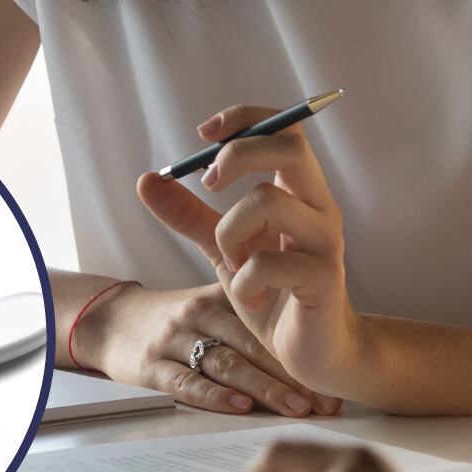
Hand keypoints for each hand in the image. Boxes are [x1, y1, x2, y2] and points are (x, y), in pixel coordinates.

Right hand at [76, 280, 339, 417]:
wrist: (109, 319)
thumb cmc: (175, 317)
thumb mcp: (213, 300)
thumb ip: (256, 313)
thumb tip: (313, 342)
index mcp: (223, 297)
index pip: (269, 323)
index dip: (302, 351)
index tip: (333, 378)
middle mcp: (201, 314)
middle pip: (254, 345)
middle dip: (293, 374)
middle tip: (326, 400)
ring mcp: (175, 340)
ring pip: (226, 364)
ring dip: (264, 388)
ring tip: (297, 406)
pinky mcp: (151, 366)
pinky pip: (185, 382)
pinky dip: (214, 395)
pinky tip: (240, 407)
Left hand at [137, 104, 362, 393]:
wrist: (316, 353)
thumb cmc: (276, 295)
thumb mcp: (225, 249)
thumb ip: (190, 215)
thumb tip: (147, 180)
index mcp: (299, 192)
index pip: (284, 128)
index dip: (244, 118)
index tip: (204, 134)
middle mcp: (318, 207)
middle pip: (289, 147)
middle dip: (238, 156)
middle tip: (209, 184)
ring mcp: (325, 241)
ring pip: (268, 202)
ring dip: (231, 233)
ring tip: (233, 266)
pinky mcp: (323, 279)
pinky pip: (268, 263)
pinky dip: (244, 282)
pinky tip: (250, 300)